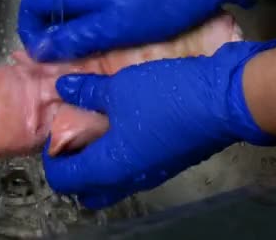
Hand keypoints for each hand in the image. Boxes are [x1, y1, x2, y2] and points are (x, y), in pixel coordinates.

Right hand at [17, 0, 253, 61]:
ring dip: (73, 39)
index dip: (28, 31)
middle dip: (52, 40)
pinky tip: (109, 49)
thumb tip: (40, 49)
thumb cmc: (160, 2)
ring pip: (74, 15)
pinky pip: (94, 14)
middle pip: (51, 11)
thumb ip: (76, 37)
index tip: (42, 56)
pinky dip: (93, 33)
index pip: (31, 4)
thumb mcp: (115, 26)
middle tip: (65, 67)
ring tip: (87, 63)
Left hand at [42, 40, 275, 209]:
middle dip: (73, 169)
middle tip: (70, 140)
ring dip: (97, 163)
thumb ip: (87, 91)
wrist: (224, 102)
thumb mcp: (118, 89)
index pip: (64, 180)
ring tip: (93, 130)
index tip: (52, 135)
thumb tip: (64, 86)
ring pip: (111, 182)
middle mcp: (127, 179)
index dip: (51, 160)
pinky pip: (133, 169)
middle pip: (88, 189)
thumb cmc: (164, 98)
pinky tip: (122, 127)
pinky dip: (120, 157)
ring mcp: (150, 174)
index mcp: (108, 167)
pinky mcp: (167, 163)